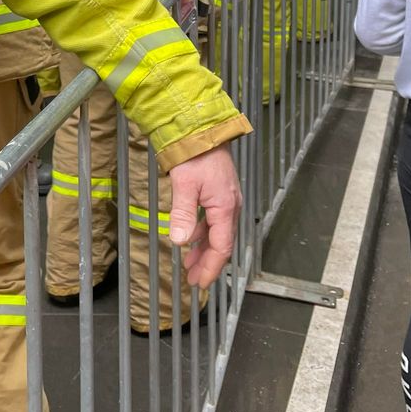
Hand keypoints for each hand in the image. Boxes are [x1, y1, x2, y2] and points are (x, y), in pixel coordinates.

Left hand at [168, 143, 240, 288]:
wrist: (203, 128)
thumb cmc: (195, 154)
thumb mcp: (184, 185)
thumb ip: (183, 215)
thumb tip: (180, 242)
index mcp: (225, 208)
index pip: (221, 247)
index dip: (211, 267)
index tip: (200, 282)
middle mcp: (230, 206)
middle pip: (221, 242)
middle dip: (208, 262)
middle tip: (194, 279)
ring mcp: (226, 198)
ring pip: (217, 231)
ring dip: (204, 248)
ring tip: (190, 262)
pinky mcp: (219, 191)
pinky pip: (213, 219)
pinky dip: (203, 232)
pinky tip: (191, 235)